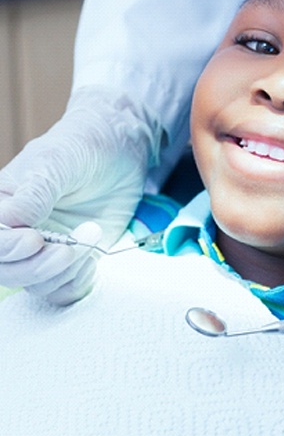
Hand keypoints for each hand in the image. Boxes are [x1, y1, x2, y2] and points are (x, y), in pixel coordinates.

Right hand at [0, 86, 159, 303]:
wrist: (120, 149)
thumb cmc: (83, 146)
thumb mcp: (58, 161)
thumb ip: (35, 192)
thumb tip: (13, 222)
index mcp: (3, 206)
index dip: (7, 249)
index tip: (35, 239)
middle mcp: (19, 232)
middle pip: (8, 271)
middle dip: (38, 267)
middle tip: (69, 250)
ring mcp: (47, 248)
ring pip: (37, 284)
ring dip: (65, 271)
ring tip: (90, 235)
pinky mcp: (73, 260)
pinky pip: (64, 290)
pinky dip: (77, 282)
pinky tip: (92, 258)